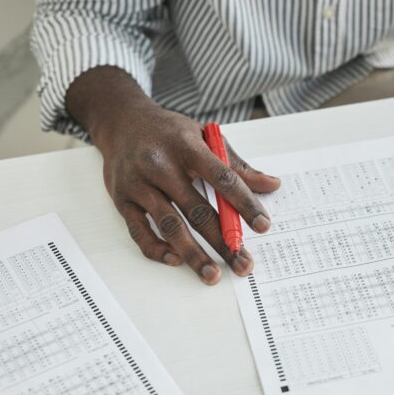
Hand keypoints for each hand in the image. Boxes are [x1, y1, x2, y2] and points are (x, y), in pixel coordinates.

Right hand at [96, 103, 279, 284]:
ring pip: (170, 225)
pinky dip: (157, 249)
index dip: (244, 203)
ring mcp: (139, 184)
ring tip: (212, 274)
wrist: (121, 120)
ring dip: (193, 254)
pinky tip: (176, 261)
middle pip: (197, 210)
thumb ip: (237, 165)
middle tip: (243, 264)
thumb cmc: (169, 132)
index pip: (223, 177)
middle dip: (223, 241)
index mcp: (187, 146)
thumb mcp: (205, 137)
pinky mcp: (122, 199)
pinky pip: (139, 231)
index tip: (262, 225)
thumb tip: (272, 185)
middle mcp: (160, 165)